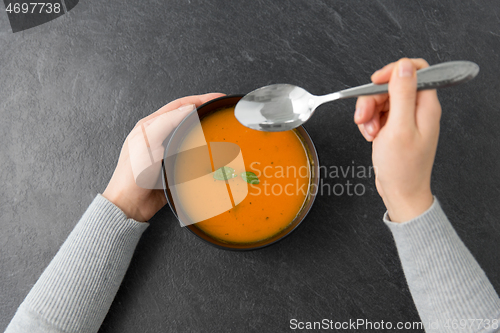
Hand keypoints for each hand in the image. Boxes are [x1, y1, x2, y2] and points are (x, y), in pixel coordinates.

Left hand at [103, 93, 224, 221]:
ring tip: (218, 127)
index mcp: (150, 125)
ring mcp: (166, 151)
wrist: (131, 204)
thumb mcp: (148, 141)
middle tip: (219, 110)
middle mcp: (158, 136)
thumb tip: (188, 108)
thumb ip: (167, 121)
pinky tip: (210, 152)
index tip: (215, 98)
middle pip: (186, 118)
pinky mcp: (173, 166)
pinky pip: (192, 155)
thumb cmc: (132, 175)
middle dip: (204, 112)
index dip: (199, 99)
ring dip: (203, 130)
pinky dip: (203, 152)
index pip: (178, 105)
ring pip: (190, 135)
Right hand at [354, 58, 440, 221]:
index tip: (375, 81)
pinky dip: (369, 122)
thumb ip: (402, 94)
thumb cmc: (403, 168)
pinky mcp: (395, 127)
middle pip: (392, 86)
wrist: (401, 193)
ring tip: (369, 132)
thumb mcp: (399, 128)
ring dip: (369, 113)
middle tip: (363, 117)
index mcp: (425, 106)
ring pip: (382, 100)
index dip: (393, 71)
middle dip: (372, 99)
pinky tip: (370, 136)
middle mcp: (418, 109)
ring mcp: (406, 118)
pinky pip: (378, 114)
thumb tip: (404, 66)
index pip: (416, 70)